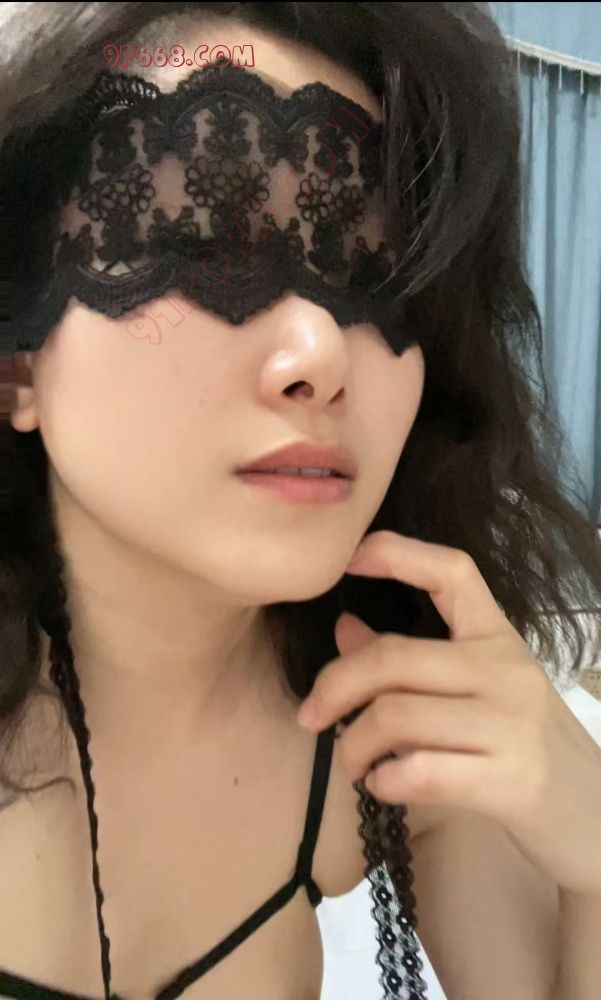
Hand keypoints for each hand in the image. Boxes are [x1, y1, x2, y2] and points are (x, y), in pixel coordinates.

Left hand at [296, 530, 600, 895]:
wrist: (596, 820)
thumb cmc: (522, 749)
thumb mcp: (477, 695)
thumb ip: (411, 664)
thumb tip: (345, 628)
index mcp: (498, 638)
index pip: (452, 572)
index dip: (396, 554)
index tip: (348, 559)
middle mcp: (506, 670)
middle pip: (394, 658)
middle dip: (335, 687)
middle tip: (310, 716)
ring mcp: (512, 724)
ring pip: (396, 716)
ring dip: (353, 746)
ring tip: (352, 764)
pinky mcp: (512, 781)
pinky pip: (420, 771)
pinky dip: (385, 780)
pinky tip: (384, 785)